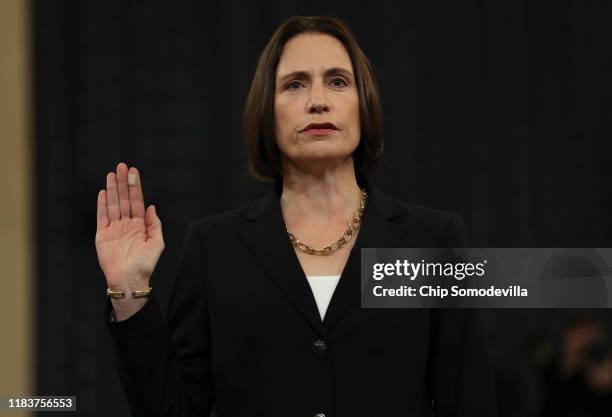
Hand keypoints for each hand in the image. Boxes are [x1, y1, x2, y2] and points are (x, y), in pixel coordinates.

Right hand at [95, 162, 164, 289]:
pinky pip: (102, 217)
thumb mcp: (157, 243)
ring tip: (112, 174)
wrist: (129, 280)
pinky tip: (103, 192)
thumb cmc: (145, 265)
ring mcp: (114, 229)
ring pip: (113, 204)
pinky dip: (102, 204)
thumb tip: (151, 206)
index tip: (133, 171)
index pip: (137, 201)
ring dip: (112, 189)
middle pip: (124, 199)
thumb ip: (154, 224)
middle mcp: (126, 225)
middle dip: (123, 182)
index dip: (135, 186)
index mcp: (139, 226)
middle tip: (121, 166)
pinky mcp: (102, 236)